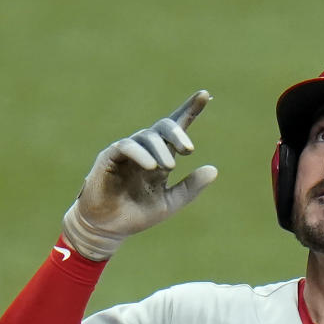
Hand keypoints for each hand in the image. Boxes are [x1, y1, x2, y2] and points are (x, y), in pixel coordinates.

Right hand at [61, 90, 218, 259]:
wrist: (110, 228)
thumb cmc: (138, 214)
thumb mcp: (171, 202)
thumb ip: (190, 187)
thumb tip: (214, 170)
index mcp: (161, 156)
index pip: (176, 128)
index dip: (190, 110)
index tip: (205, 95)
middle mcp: (145, 149)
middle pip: (163, 127)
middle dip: (178, 133)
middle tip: (189, 150)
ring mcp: (127, 151)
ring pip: (147, 136)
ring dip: (161, 150)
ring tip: (168, 167)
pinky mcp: (109, 157)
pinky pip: (126, 146)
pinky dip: (140, 154)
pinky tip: (151, 166)